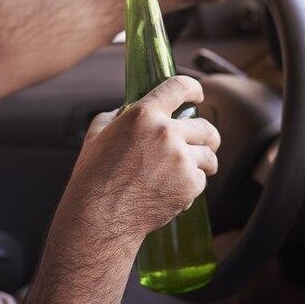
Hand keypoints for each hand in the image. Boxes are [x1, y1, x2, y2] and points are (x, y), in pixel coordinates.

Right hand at [61, 76, 220, 240]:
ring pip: (209, 155)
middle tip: (203, 142)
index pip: (179, 87)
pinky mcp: (189, 184)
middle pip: (206, 127)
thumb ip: (117, 116)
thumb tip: (128, 110)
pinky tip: (174, 190)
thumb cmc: (94, 176)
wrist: (101, 216)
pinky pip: (201, 179)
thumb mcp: (97, 134)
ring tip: (191, 170)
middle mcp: (166, 133)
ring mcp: (181, 159)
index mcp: (143, 114)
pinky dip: (191, 185)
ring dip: (204, 161)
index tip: (197, 95)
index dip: (193, 89)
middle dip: (207, 135)